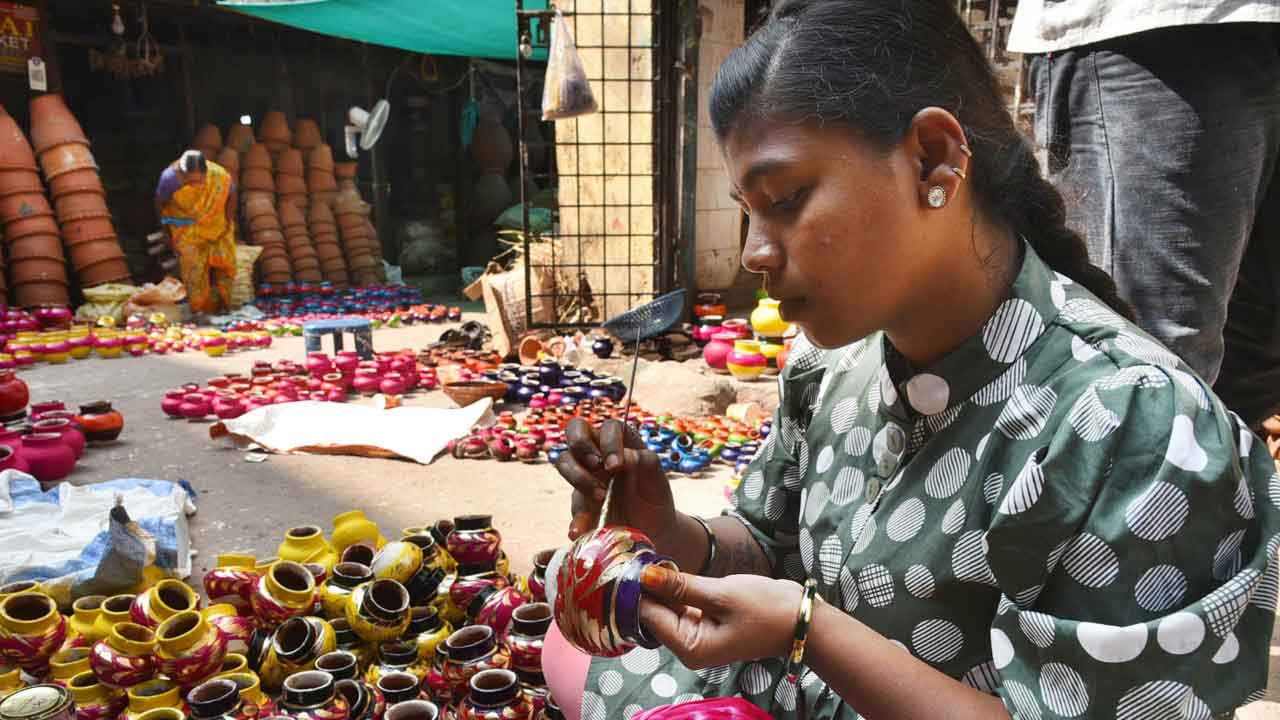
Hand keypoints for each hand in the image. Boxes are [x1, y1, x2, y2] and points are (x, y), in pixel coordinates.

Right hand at [554, 418, 675, 543]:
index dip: (609, 441)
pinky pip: (572, 509)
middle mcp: (599, 455)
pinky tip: (580, 530)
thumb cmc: (655, 496)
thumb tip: (627, 455)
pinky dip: (576, 520)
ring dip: (578, 477)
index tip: (616, 465)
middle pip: (575, 430)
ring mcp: (586, 478)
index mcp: (621, 444)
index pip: (609, 427)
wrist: (654, 530)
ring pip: (564, 461)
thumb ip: (647, 462)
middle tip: (597, 466)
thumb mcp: (659, 480)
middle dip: (581, 445)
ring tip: (600, 498)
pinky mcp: (582, 506)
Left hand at [638, 565, 803, 668]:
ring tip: (657, 558)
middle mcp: (689, 648)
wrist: (800, 618)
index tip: (635, 560)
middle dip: (651, 587)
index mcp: (690, 649)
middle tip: (643, 554)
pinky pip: (683, 606)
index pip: (649, 616)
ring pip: (668, 608)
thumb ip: (680, 587)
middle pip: (656, 613)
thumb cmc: (764, 609)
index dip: (639, 589)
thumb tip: (645, 576)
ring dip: (664, 586)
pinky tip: (675, 571)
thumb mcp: (720, 594)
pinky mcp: (706, 624)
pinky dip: (679, 590)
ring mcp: (698, 637)